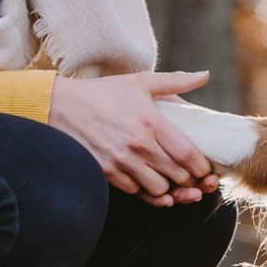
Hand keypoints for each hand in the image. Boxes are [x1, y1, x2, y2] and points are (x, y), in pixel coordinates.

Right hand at [48, 70, 220, 206]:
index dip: (201, 166)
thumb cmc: (104, 93)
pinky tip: (146, 180)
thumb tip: (205, 75)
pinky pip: (134, 191)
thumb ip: (175, 81)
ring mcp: (121, 161)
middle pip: (177, 175)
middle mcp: (138, 144)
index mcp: (151, 122)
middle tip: (191, 176)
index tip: (204, 168)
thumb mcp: (140, 81)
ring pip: (158, 189)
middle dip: (188, 179)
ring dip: (167, 187)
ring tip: (168, 178)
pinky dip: (143, 189)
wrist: (61, 106)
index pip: (187, 154)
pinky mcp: (107, 173)